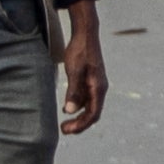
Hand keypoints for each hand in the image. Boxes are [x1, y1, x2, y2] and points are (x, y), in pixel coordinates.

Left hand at [58, 2, 106, 134]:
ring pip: (90, 107)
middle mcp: (100, 89)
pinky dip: (78, 107)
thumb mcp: (74, 71)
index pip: (93, 114)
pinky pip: (87, 99)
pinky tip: (67, 107)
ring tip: (65, 122)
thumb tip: (70, 111)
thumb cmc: (80, 51)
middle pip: (92, 113)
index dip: (81, 125)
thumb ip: (73, 92)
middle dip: (79, 124)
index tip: (67, 130)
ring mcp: (96, 85)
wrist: (85, 34)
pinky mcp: (91, 81)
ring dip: (78, 117)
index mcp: (98, 88)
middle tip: (64, 129)